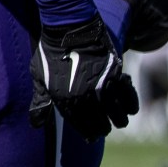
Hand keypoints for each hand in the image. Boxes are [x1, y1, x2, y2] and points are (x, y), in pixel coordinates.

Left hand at [31, 17, 136, 139]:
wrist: (68, 29)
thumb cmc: (51, 53)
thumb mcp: (39, 78)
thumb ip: (41, 102)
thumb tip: (36, 124)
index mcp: (64, 99)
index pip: (80, 125)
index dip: (87, 133)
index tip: (91, 138)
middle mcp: (83, 96)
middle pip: (99, 122)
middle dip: (103, 129)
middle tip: (105, 130)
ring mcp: (100, 86)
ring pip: (116, 113)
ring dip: (119, 120)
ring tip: (119, 122)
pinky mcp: (115, 75)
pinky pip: (127, 97)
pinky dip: (131, 105)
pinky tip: (131, 110)